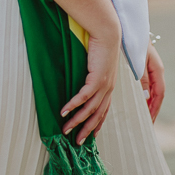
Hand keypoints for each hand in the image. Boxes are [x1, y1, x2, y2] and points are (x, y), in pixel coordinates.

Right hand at [61, 29, 120, 144]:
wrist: (108, 33)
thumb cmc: (102, 45)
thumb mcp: (99, 63)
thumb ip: (92, 73)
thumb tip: (84, 79)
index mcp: (110, 87)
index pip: (103, 111)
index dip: (97, 124)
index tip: (89, 136)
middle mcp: (109, 89)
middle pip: (97, 115)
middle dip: (86, 130)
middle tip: (76, 142)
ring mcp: (103, 85)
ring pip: (90, 109)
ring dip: (77, 121)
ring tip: (66, 130)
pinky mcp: (97, 79)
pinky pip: (83, 96)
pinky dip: (73, 105)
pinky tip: (64, 111)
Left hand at [141, 42, 164, 121]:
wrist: (129, 25)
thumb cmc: (134, 40)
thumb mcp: (139, 60)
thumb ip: (142, 77)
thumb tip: (146, 97)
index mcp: (157, 69)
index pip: (159, 94)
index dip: (155, 108)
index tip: (150, 121)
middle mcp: (155, 70)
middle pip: (156, 94)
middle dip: (152, 109)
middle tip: (147, 124)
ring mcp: (150, 68)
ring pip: (151, 90)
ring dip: (147, 103)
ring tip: (143, 117)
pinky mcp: (142, 66)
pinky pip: (145, 84)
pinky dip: (142, 94)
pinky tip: (136, 101)